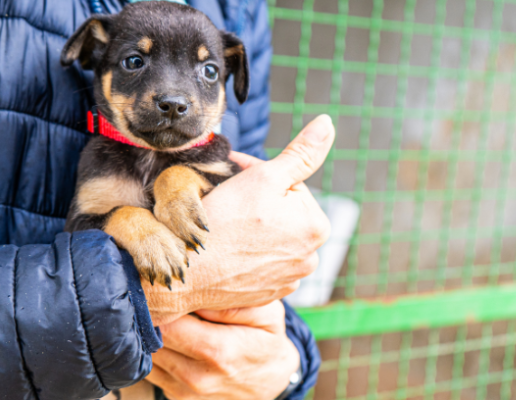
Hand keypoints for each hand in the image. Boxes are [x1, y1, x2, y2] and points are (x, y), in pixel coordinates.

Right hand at [145, 115, 334, 324]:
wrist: (187, 271)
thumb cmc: (224, 221)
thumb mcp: (265, 176)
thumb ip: (301, 152)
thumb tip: (327, 123)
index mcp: (317, 227)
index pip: (291, 188)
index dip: (261, 177)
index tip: (235, 177)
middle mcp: (310, 259)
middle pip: (282, 214)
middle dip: (259, 202)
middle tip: (227, 198)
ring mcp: (288, 280)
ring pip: (270, 238)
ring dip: (253, 227)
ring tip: (225, 224)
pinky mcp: (267, 294)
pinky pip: (259, 264)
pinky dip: (246, 254)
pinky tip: (226, 248)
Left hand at [147, 301, 299, 398]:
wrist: (273, 381)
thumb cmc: (266, 340)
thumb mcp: (266, 313)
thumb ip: (230, 303)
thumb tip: (193, 296)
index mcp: (217, 350)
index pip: (166, 325)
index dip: (159, 304)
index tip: (162, 290)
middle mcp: (197, 377)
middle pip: (151, 341)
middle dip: (152, 317)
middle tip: (159, 298)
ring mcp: (185, 392)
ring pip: (147, 357)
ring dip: (150, 336)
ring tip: (166, 318)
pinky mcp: (177, 398)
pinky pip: (152, 370)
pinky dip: (156, 353)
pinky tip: (171, 339)